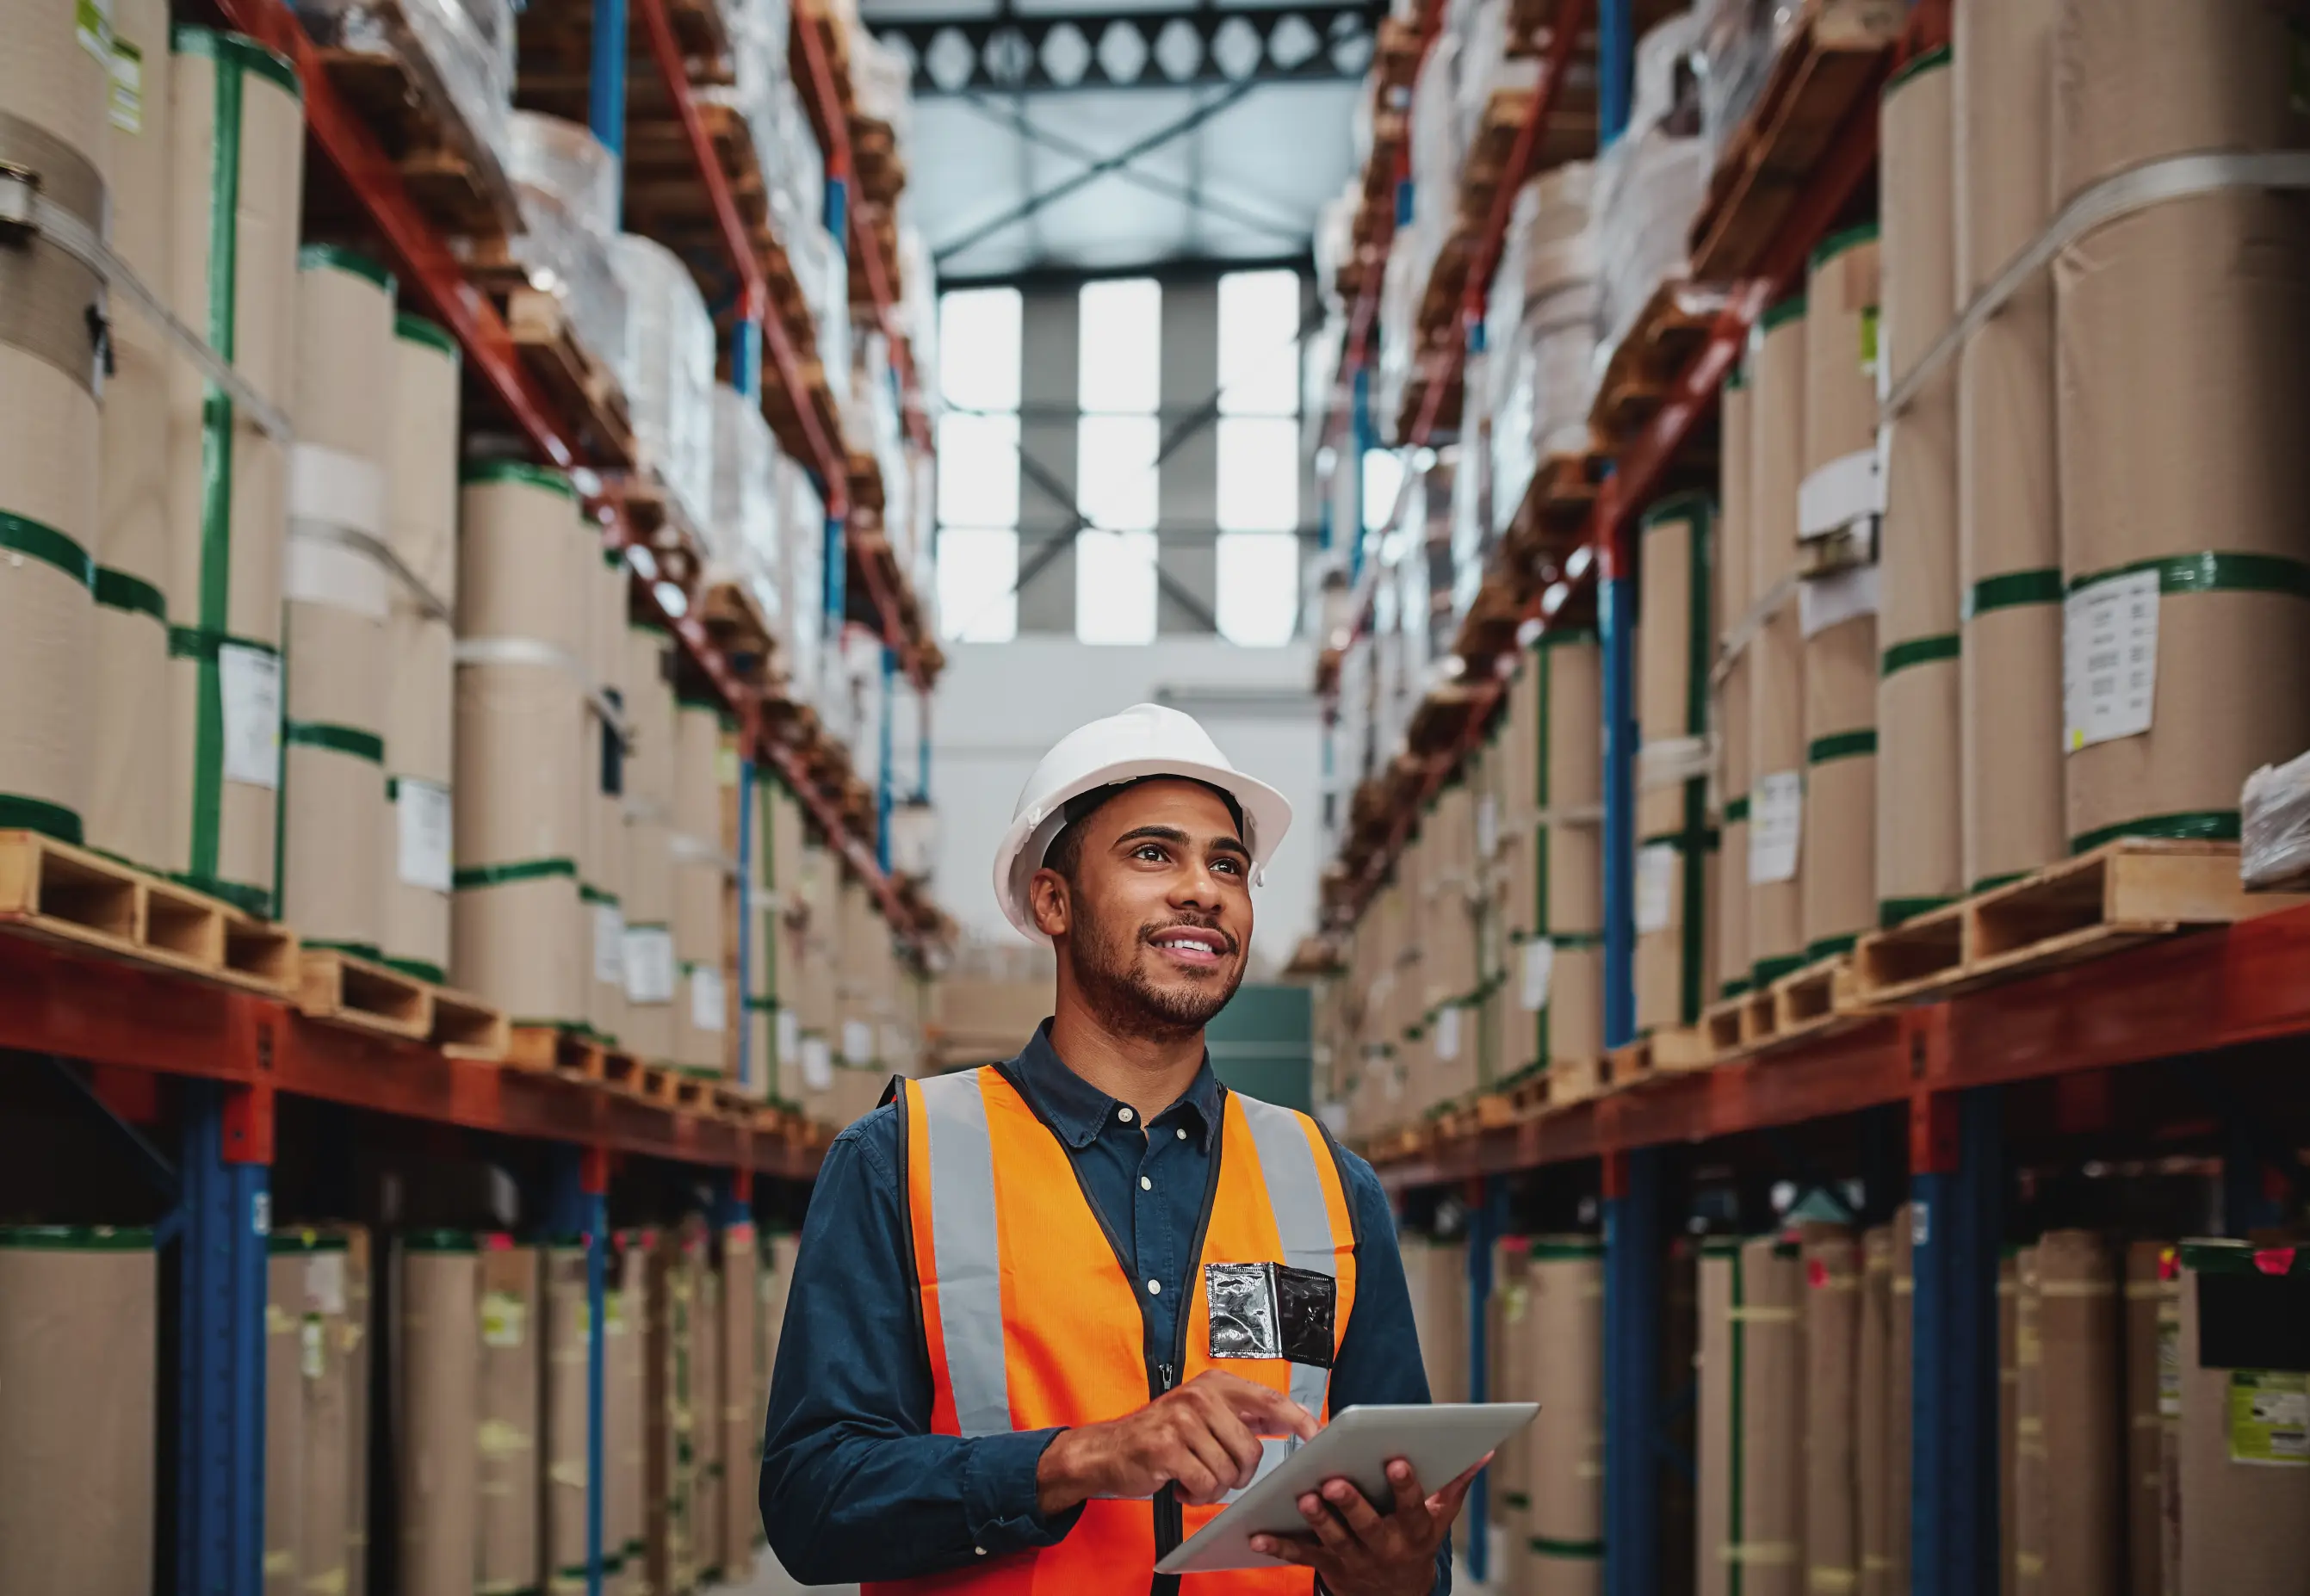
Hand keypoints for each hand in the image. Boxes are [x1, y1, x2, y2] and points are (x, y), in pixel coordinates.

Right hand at [1035, 1371, 1317, 1514]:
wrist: (1107, 1450)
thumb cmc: (1160, 1435)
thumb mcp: (1203, 1413)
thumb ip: (1244, 1415)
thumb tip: (1294, 1418)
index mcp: (1215, 1384)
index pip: (1269, 1401)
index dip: (1299, 1419)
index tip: (1318, 1435)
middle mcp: (1200, 1396)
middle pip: (1252, 1450)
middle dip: (1239, 1474)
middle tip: (1216, 1473)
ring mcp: (1182, 1420)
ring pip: (1228, 1472)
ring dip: (1214, 1487)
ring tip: (1192, 1475)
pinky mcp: (1166, 1446)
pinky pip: (1205, 1485)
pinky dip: (1195, 1495)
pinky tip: (1179, 1483)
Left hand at [1247, 1454, 1486, 1595]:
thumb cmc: (1416, 1542)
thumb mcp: (1440, 1519)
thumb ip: (1455, 1484)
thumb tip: (1482, 1449)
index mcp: (1413, 1530)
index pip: (1411, 1505)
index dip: (1406, 1486)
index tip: (1398, 1461)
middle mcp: (1385, 1546)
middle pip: (1368, 1525)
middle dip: (1352, 1503)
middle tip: (1335, 1480)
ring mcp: (1355, 1559)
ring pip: (1334, 1539)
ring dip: (1318, 1520)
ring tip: (1303, 1497)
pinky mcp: (1328, 1566)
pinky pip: (1302, 1555)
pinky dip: (1279, 1546)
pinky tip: (1257, 1534)